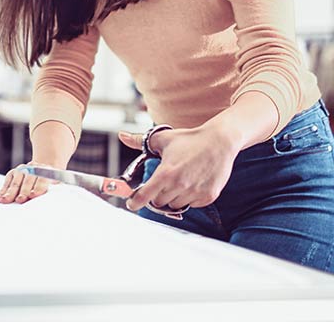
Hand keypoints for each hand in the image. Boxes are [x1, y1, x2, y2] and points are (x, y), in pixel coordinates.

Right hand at [0, 161, 57, 203]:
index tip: (33, 195)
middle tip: (20, 200)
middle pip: (28, 180)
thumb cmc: (51, 184)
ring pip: (16, 181)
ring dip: (11, 192)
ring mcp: (22, 169)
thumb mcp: (58, 186)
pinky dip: (2, 190)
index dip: (38, 187)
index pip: (43, 178)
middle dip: (24, 190)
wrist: (43, 171)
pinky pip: (7, 181)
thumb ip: (56, 191)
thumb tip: (55, 202)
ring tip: (5, 200)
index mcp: (48, 171)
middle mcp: (34, 168)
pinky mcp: (13, 173)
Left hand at [118, 123, 239, 211]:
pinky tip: (192, 182)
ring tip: (179, 180)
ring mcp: (195, 192)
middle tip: (163, 183)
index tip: (132, 204)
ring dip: (173, 197)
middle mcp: (180, 185)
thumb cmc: (189, 139)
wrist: (219, 142)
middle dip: (157, 194)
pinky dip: (188, 198)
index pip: (146, 195)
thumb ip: (140, 140)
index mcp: (166, 172)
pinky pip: (192, 205)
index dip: (136, 202)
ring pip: (175, 205)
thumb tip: (122, 136)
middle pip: (159, 202)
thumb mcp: (163, 138)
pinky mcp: (208, 197)